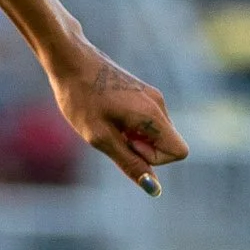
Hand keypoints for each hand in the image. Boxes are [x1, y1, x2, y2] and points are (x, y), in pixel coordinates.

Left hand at [47, 43, 188, 194]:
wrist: (70, 61)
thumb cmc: (81, 99)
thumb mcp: (101, 138)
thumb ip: (129, 163)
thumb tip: (153, 189)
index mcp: (153, 115)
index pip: (179, 152)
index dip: (153, 159)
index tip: (126, 144)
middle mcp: (159, 104)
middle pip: (167, 144)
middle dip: (141, 149)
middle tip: (111, 133)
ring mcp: (152, 97)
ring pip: (155, 134)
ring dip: (134, 139)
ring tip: (106, 122)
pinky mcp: (143, 94)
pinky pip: (146, 123)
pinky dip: (130, 128)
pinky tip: (106, 115)